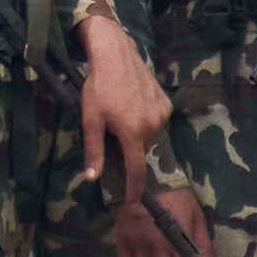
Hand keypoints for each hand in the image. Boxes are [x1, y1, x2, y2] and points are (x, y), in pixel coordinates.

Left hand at [70, 13, 208, 256]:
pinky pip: (155, 120)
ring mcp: (162, 114)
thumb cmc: (97, 86)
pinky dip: (145, 121)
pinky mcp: (166, 103)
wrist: (115, 53)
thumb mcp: (90, 119)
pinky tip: (131, 107)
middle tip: (115, 141)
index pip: (137, 171)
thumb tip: (92, 178)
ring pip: (149, 136)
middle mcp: (152, 126)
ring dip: (137, 136)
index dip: (135, 189)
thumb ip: (93, 151)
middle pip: (141, 151)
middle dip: (130, 152)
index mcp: (133, 134)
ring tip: (121, 118)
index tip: (134, 203)